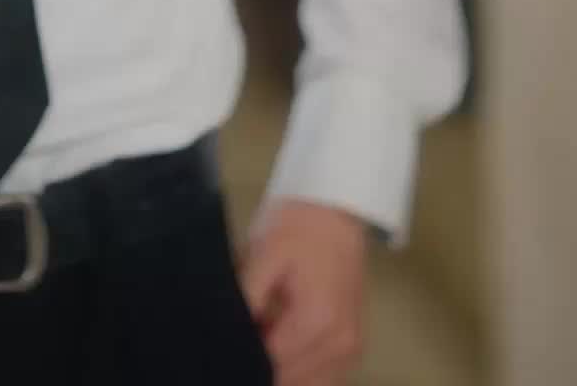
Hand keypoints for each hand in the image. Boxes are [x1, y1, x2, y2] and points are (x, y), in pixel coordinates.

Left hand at [235, 199, 368, 385]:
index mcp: (318, 322)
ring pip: (303, 384)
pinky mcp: (351, 348)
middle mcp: (340, 345)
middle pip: (287, 380)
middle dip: (259, 362)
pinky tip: (281, 342)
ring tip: (262, 333)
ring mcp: (350, 350)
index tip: (225, 338)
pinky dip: (298, 368)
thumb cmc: (301, 225)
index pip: (270, 364)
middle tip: (242, 332)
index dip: (242, 353)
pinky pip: (320, 378)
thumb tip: (225, 333)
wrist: (337, 208)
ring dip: (279, 368)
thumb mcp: (264, 254)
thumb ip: (246, 299)